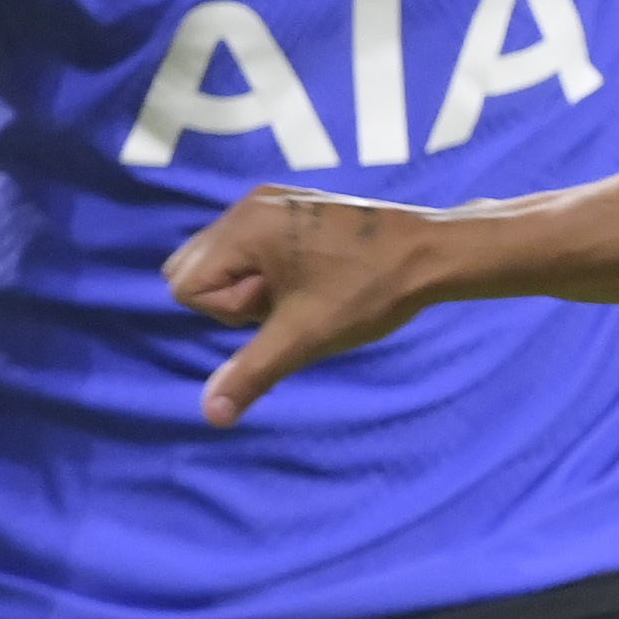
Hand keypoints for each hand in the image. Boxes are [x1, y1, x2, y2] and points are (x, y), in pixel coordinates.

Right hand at [165, 188, 450, 426]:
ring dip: (257, 288)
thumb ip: (250, 373)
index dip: (232, 310)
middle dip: (237, 298)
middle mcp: (250, 205)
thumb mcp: (304, 338)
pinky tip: (316, 278)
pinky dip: (274, 272)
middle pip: (196, 271)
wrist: (433, 254)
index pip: (185, 286)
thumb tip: (210, 416)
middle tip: (295, 297)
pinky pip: (253, 250)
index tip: (282, 303)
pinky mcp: (294, 210)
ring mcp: (273, 203)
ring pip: (225, 264)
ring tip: (308, 288)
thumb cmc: (369, 291)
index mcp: (244, 225)